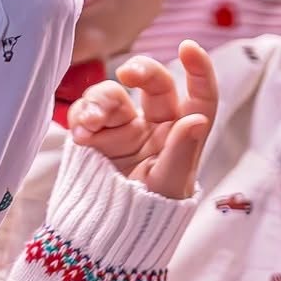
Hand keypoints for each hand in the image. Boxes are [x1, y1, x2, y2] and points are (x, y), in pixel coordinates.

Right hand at [67, 42, 217, 200]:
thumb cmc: (151, 214)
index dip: (199, 70)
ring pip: (113, 93)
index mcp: (183, 134)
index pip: (200, 96)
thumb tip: (199, 118)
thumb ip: (182, 151)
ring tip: (90, 125)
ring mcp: (124, 127)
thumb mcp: (169, 185)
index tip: (188, 47)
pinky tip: (81, 133)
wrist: (109, 233)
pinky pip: (86, 111)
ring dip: (99, 101)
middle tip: (127, 74)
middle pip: (154, 83)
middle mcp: (156, 124)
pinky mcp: (97, 134)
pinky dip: (81, 116)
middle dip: (141, 70)